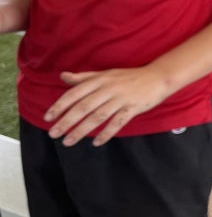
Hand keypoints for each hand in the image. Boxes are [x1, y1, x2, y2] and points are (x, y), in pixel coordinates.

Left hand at [45, 67, 171, 145]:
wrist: (158, 77)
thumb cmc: (130, 77)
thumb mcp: (106, 74)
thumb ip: (84, 77)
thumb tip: (63, 76)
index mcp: (100, 80)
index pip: (75, 93)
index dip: (60, 105)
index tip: (48, 118)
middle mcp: (109, 88)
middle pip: (84, 107)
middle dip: (67, 121)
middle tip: (54, 134)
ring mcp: (121, 99)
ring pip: (98, 117)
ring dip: (82, 130)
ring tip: (68, 141)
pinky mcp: (133, 108)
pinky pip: (117, 123)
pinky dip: (106, 133)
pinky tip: (96, 143)